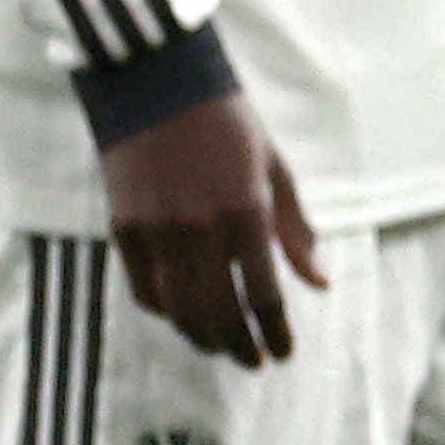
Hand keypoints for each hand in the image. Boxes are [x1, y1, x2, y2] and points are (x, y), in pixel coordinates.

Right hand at [99, 88, 327, 365]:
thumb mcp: (275, 170)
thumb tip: (320, 283)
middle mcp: (200, 230)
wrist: (158, 83)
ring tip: (222, 347)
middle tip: (254, 361)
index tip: (283, 352)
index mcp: (246, 213)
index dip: (275, 333)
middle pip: (221, 314)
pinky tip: (184, 317)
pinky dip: (167, 312)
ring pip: (181, 311)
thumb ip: (296, 232)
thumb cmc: (227, 123)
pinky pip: (145, 290)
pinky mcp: (124, 229)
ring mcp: (157, 232)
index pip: (264, 297)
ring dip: (204, 338)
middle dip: (241, 346)